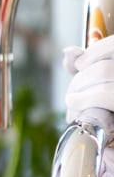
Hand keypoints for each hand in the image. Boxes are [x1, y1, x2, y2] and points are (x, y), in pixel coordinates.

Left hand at [64, 35, 113, 176]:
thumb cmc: (108, 125)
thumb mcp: (101, 91)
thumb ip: (89, 69)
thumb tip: (69, 53)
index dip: (95, 51)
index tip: (79, 63)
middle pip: (107, 63)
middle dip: (81, 77)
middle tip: (73, 94)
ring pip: (107, 72)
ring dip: (80, 88)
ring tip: (73, 103)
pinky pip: (108, 95)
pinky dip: (85, 99)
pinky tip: (75, 106)